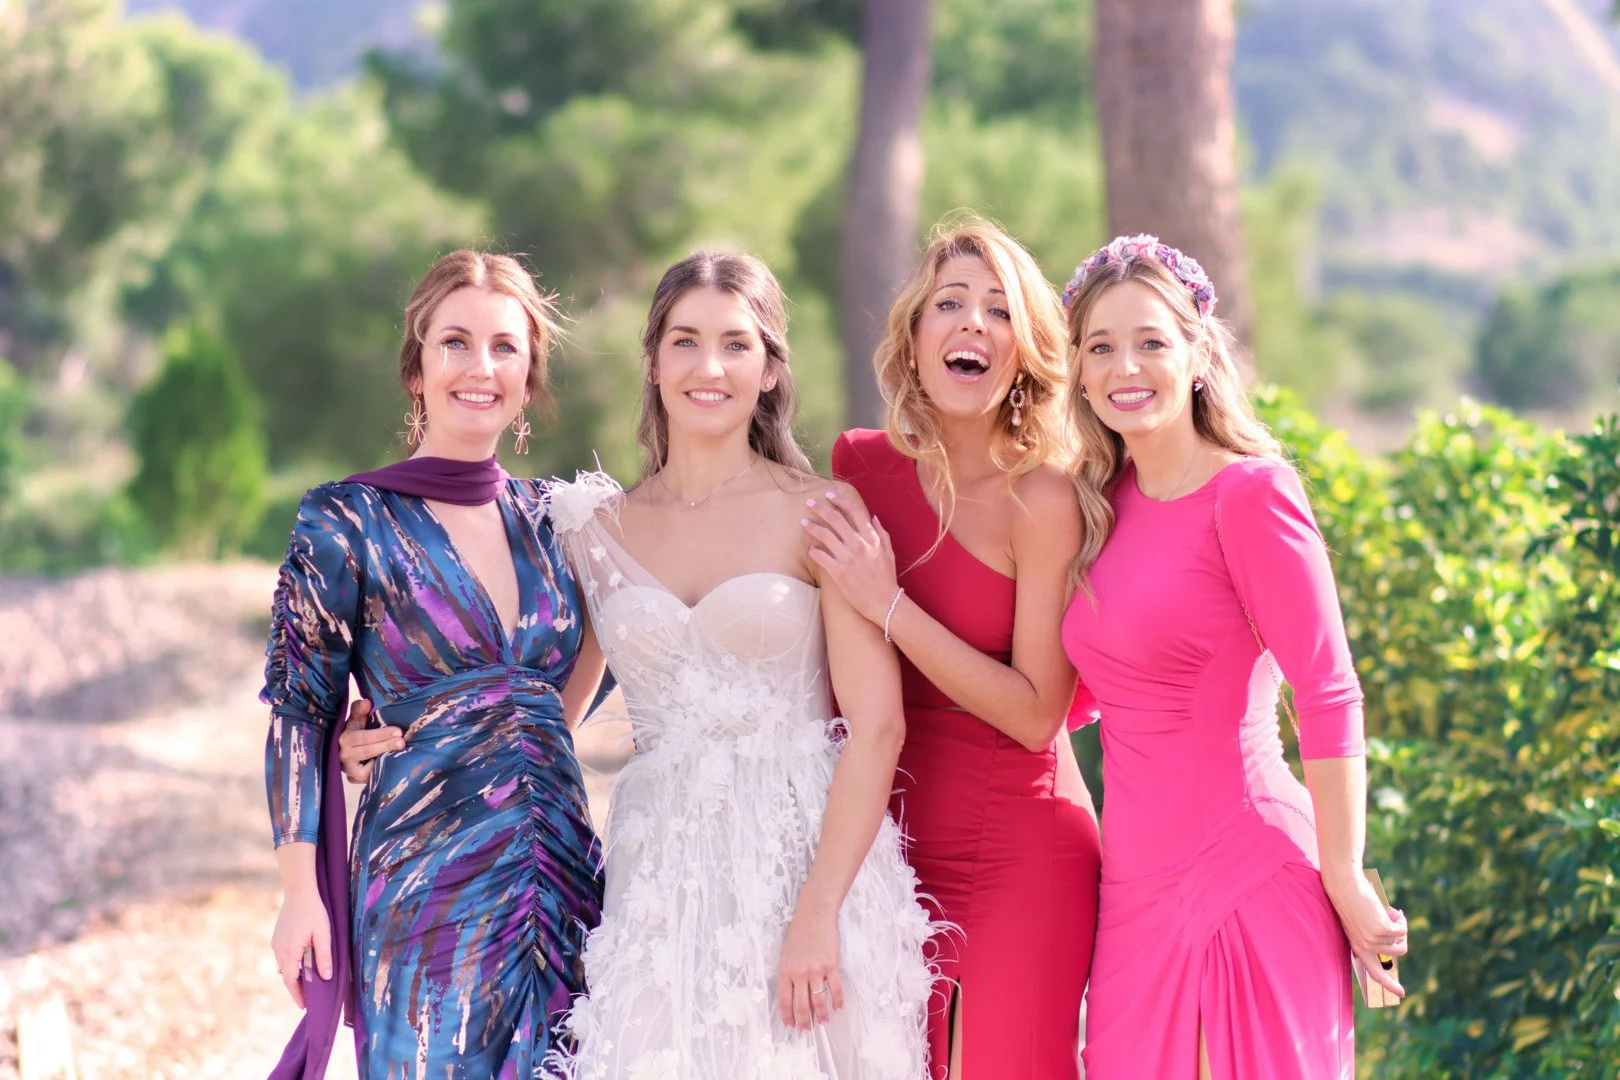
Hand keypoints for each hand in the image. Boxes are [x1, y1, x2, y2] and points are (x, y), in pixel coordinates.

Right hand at [271, 886, 331, 1007]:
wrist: (299, 891)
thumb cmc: (314, 911)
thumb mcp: (323, 934)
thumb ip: (324, 957)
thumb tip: (326, 978)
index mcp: (289, 952)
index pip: (291, 981)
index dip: (298, 994)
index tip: (304, 1006)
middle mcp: (278, 950)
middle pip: (286, 976)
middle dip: (296, 988)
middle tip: (308, 999)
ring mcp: (276, 943)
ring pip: (284, 966)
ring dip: (294, 976)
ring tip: (307, 984)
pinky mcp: (277, 937)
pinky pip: (283, 956)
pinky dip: (291, 964)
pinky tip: (301, 964)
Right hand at [338, 699, 401, 784]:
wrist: (346, 747)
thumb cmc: (356, 730)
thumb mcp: (357, 718)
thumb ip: (359, 709)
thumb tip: (366, 702)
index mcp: (344, 738)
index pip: (362, 737)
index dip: (381, 734)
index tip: (398, 731)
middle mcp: (343, 755)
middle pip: (366, 751)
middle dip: (386, 746)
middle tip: (402, 742)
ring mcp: (348, 769)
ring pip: (365, 770)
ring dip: (382, 761)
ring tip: (398, 754)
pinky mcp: (354, 778)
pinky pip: (366, 779)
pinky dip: (378, 774)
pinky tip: (391, 765)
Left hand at [776, 906, 843, 1029]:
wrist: (814, 914)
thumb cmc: (799, 932)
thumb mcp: (787, 953)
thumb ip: (789, 973)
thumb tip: (794, 993)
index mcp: (785, 970)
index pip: (784, 1000)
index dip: (788, 1016)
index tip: (791, 1026)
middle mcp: (799, 973)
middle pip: (801, 1004)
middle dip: (804, 1021)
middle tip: (807, 1030)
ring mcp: (815, 970)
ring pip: (818, 1000)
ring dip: (821, 1014)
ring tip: (823, 1022)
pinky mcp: (831, 965)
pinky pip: (834, 988)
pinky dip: (837, 1000)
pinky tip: (837, 1007)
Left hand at [802, 490, 898, 625]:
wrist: (884, 603)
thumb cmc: (886, 578)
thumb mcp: (889, 552)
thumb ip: (881, 533)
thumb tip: (873, 517)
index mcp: (871, 537)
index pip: (854, 510)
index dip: (840, 500)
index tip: (829, 496)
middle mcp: (859, 544)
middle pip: (835, 518)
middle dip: (820, 508)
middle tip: (809, 503)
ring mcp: (848, 558)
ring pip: (824, 535)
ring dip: (811, 527)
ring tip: (804, 523)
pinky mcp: (838, 572)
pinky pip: (820, 556)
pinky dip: (813, 550)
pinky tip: (810, 548)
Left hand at [1324, 871, 1408, 998]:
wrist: (1345, 887)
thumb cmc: (1353, 901)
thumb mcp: (1361, 922)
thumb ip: (1375, 934)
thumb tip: (1397, 938)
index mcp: (1358, 947)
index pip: (1374, 972)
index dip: (1388, 984)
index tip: (1401, 993)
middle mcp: (1365, 947)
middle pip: (1398, 953)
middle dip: (1403, 939)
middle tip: (1397, 922)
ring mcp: (1374, 940)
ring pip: (1401, 940)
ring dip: (1400, 925)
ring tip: (1388, 912)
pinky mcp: (1383, 930)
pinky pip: (1402, 930)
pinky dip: (1400, 919)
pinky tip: (1391, 910)